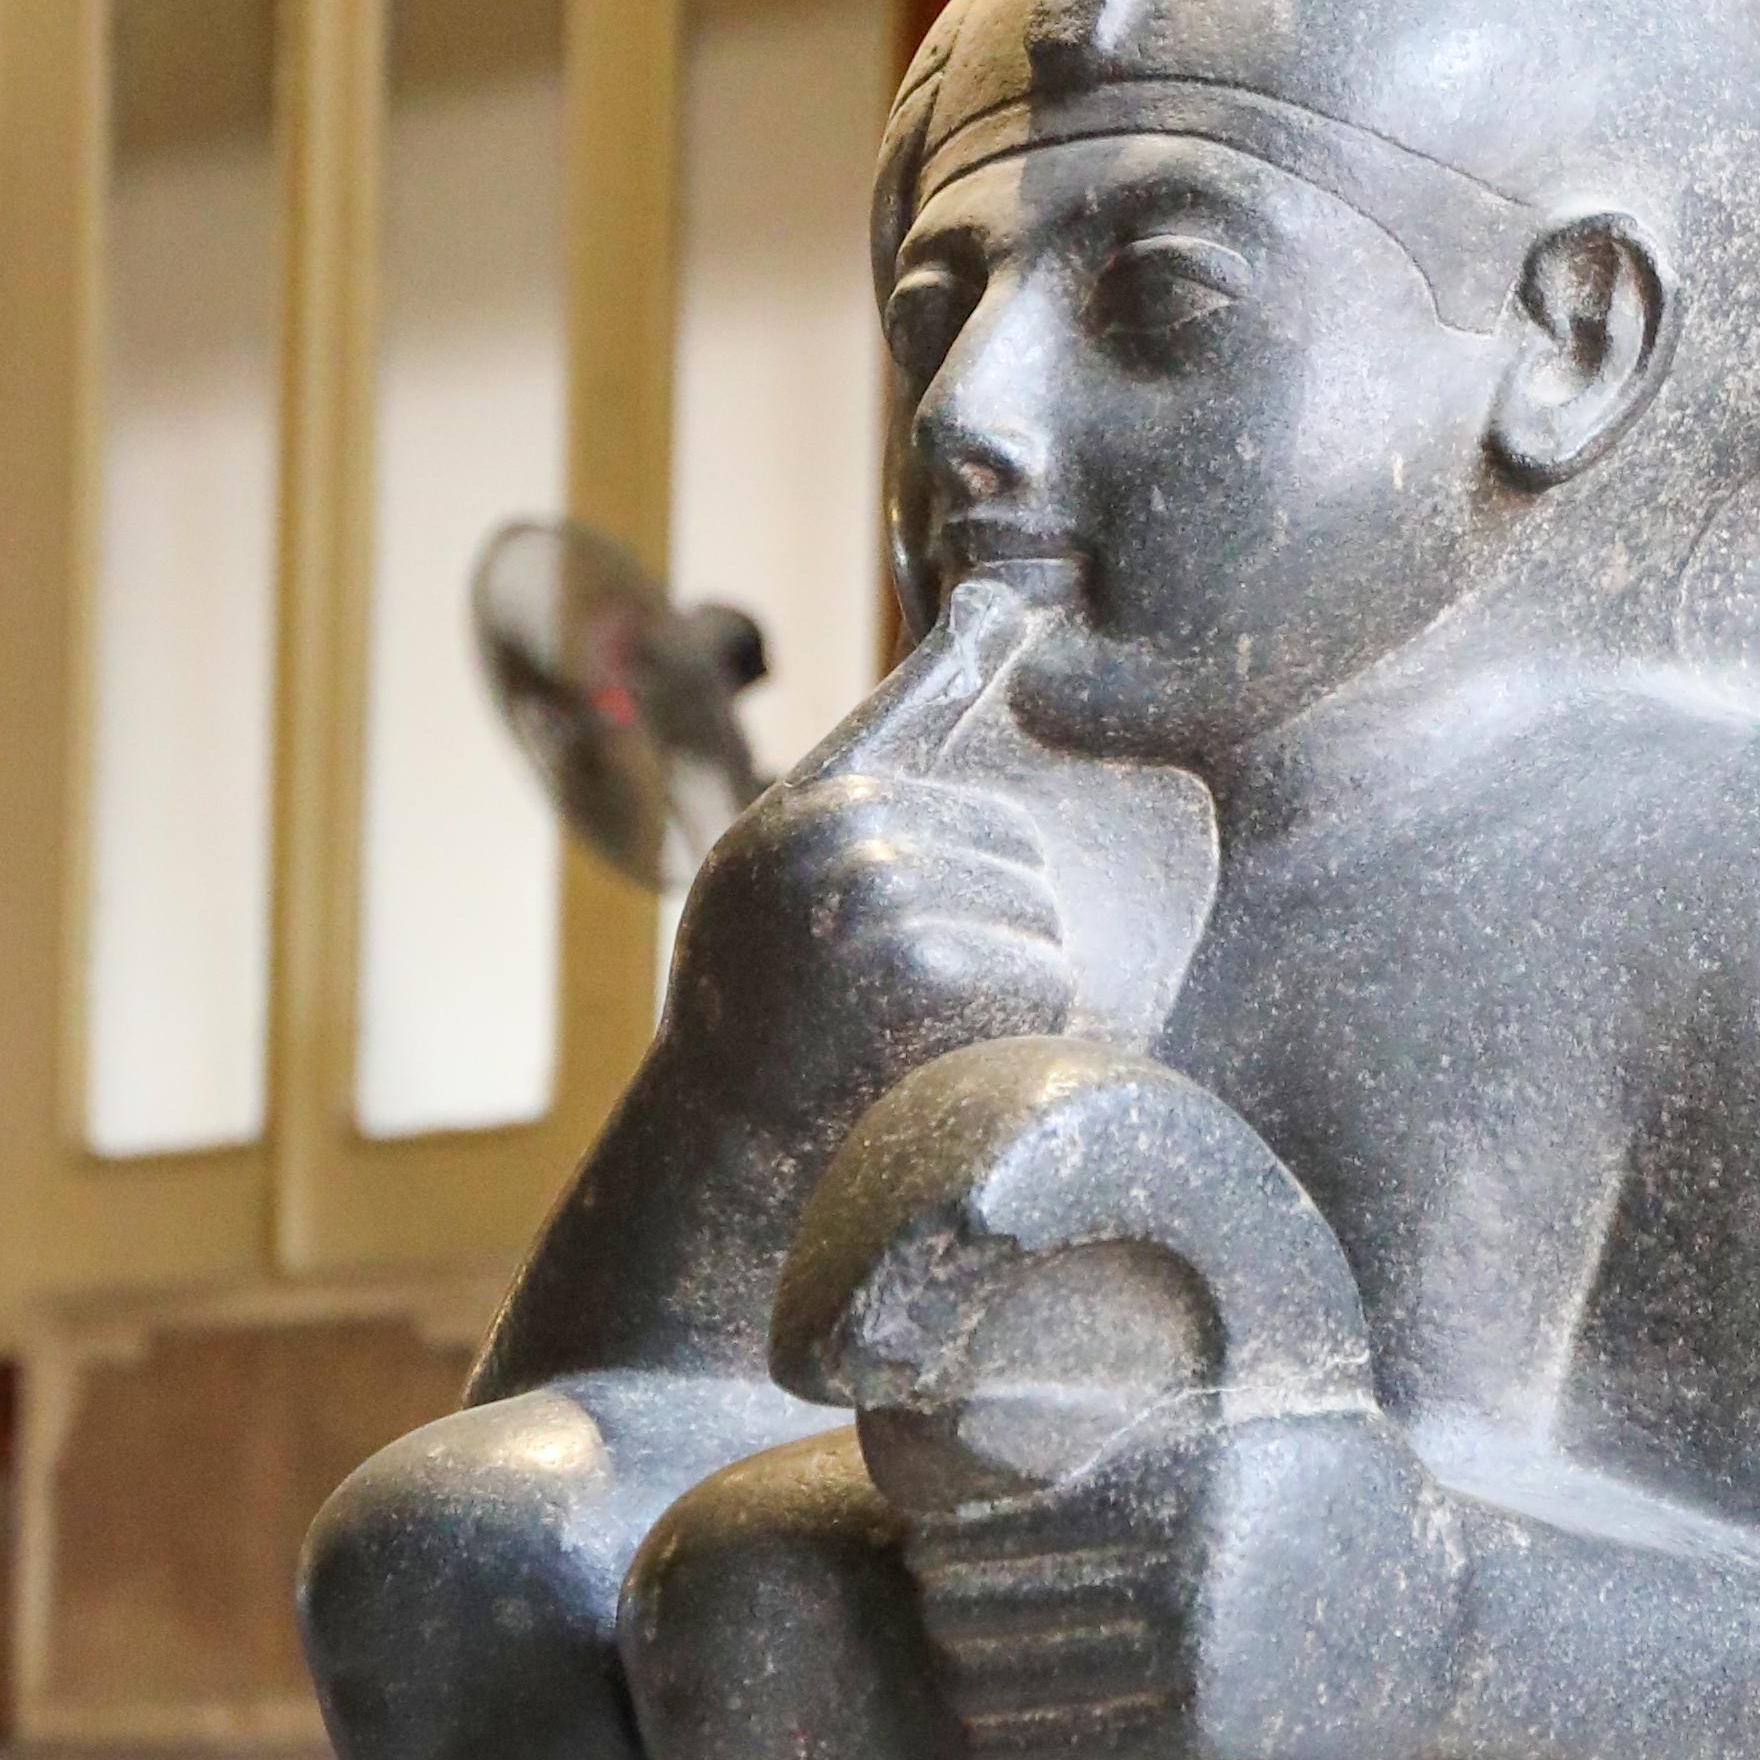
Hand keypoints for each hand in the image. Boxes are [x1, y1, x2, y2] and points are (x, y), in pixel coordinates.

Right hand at [664, 605, 1073, 1147]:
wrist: (718, 1143)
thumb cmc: (766, 1012)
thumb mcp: (784, 873)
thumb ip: (870, 781)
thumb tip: (997, 616)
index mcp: (813, 803)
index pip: (957, 766)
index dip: (984, 844)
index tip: (975, 844)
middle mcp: (840, 832)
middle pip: (1015, 847)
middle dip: (1003, 923)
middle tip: (937, 998)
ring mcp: (879, 895)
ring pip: (1037, 912)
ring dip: (1017, 980)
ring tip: (939, 1027)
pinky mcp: (921, 967)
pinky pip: (1041, 974)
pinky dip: (1025, 1026)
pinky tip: (959, 1055)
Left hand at [904, 1401, 1466, 1759]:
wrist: (1448, 1636)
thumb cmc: (1334, 1521)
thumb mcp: (1268, 1442)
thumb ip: (1158, 1435)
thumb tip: (984, 1422)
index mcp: (1195, 1484)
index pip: (1025, 1522)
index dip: (957, 1539)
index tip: (930, 1544)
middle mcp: (1195, 1570)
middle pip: (1019, 1602)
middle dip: (958, 1611)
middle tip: (937, 1607)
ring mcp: (1204, 1662)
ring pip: (1036, 1680)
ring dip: (976, 1683)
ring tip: (958, 1671)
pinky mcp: (1214, 1742)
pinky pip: (1080, 1750)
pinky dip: (1017, 1749)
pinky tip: (994, 1742)